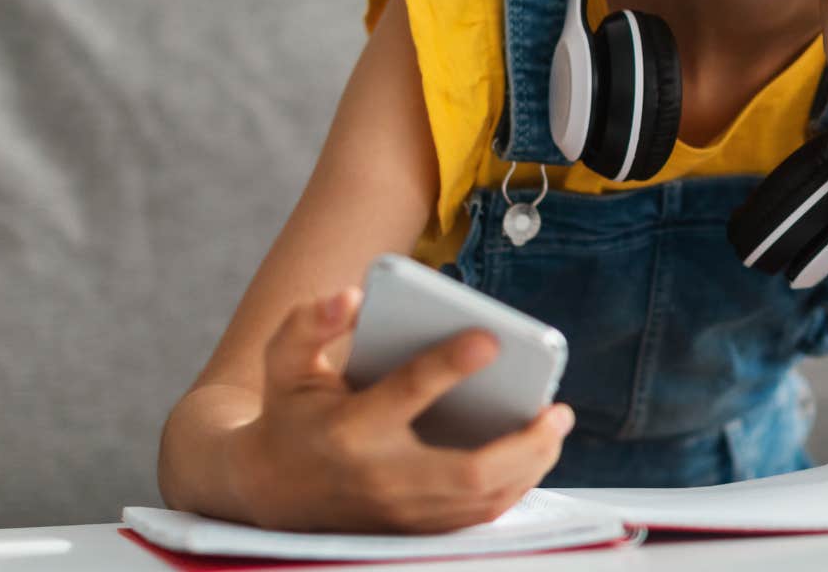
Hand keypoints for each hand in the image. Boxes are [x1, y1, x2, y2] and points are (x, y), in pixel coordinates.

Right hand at [228, 287, 574, 533]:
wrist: (269, 491)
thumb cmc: (292, 412)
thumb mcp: (285, 362)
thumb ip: (309, 323)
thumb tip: (352, 296)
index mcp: (350, 428)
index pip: (406, 394)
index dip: (448, 365)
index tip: (491, 339)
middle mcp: (380, 476)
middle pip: (466, 471)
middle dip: (523, 443)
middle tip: (558, 408)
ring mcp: (401, 512)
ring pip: (481, 500)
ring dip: (530, 465)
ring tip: (556, 425)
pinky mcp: (414, 530)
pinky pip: (476, 517)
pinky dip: (514, 487)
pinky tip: (536, 454)